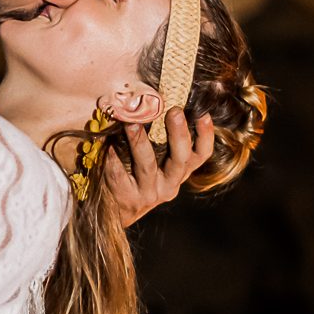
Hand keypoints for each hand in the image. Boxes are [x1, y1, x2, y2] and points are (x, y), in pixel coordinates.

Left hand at [103, 108, 215, 227]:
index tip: (203, 115)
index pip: (201, 155)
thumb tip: (156, 102)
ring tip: (132, 123)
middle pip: (181, 159)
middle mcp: (170, 184)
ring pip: (148, 165)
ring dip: (140, 142)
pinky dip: (114, 160)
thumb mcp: (155, 162)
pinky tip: (107, 146)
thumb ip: (160, 140)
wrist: (115, 211)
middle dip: (178, 134)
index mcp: (180, 172)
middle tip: (174, 112)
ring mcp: (150, 193)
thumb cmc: (135, 176)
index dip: (206, 136)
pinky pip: (120, 176)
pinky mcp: (128, 199)